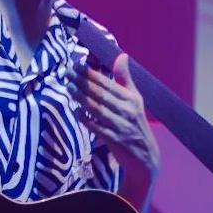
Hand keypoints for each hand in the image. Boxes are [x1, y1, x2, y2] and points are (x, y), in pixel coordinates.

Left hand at [71, 53, 159, 206]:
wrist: (145, 157)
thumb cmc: (136, 124)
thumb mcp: (135, 100)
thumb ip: (125, 78)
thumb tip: (122, 55)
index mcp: (132, 98)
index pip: (108, 83)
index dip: (91, 74)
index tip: (76, 65)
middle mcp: (128, 110)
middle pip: (101, 94)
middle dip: (82, 83)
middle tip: (67, 74)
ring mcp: (121, 126)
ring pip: (98, 109)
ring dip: (82, 98)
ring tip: (69, 88)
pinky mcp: (115, 140)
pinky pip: (98, 128)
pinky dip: (87, 120)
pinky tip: (76, 112)